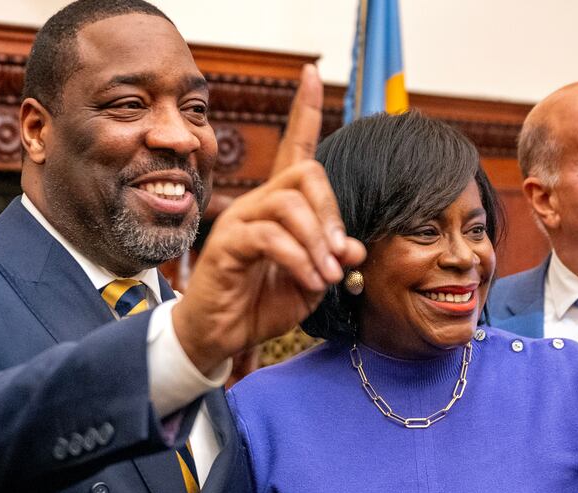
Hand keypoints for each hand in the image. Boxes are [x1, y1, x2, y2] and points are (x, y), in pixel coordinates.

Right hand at [172, 64, 365, 374]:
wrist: (222, 334)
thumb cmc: (263, 302)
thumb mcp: (312, 280)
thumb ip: (332, 259)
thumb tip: (354, 246)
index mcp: (280, 205)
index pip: (294, 148)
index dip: (304, 111)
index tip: (312, 73)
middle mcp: (258, 203)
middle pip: (304, 173)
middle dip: (331, 212)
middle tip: (340, 253)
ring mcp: (240, 220)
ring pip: (289, 204)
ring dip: (317, 242)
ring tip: (326, 275)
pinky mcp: (228, 244)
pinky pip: (271, 237)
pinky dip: (299, 260)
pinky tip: (309, 280)